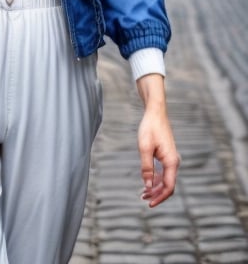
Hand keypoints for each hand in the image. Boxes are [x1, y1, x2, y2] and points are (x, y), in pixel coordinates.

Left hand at [136, 74, 179, 207]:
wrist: (155, 112)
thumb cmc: (150, 128)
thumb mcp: (144, 147)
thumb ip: (146, 167)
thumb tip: (147, 186)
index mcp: (171, 161)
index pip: (168, 187)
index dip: (160, 197)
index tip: (149, 204)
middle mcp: (174, 162)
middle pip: (168, 185)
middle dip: (156, 194)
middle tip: (143, 199)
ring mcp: (171, 159)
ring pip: (166, 180)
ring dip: (156, 188)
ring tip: (143, 193)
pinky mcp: (167, 156)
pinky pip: (164, 172)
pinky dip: (156, 179)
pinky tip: (147, 181)